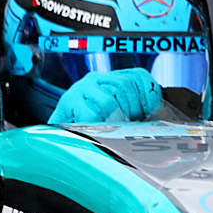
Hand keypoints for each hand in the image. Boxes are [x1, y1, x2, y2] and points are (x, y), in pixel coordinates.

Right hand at [48, 68, 162, 124]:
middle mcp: (94, 79)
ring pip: (108, 100)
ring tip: (112, 130)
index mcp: (108, 79)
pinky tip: (95, 130)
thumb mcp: (112, 115)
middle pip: (125, 85)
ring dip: (114, 119)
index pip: (137, 75)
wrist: (56, 137)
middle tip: (129, 125)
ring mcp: (81, 89)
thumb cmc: (88, 128)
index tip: (150, 112)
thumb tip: (157, 115)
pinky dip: (96, 125)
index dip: (149, 93)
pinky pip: (90, 113)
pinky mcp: (68, 102)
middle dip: (132, 109)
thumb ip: (131, 109)